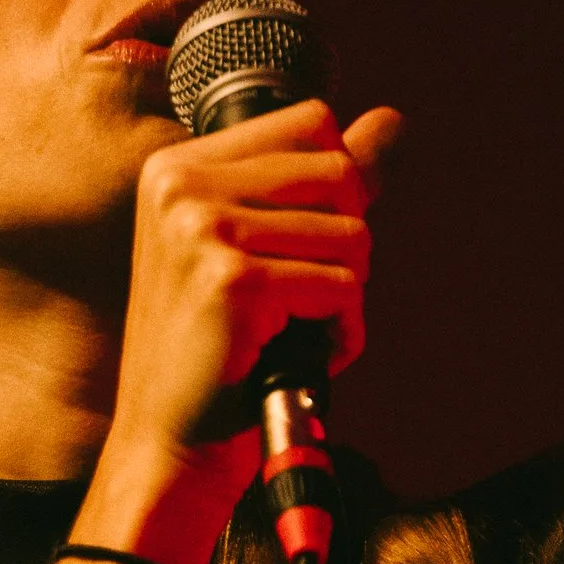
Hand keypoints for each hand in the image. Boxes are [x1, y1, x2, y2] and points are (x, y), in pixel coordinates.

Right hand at [65, 98, 403, 563]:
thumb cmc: (220, 349)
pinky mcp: (232, 280)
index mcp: (178, 166)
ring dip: (345, 296)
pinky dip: (340, 333)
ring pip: (353, 233)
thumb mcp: (258, 244)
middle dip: (344, 244)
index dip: (335, 186)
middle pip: (341, 172)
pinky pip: (344, 287)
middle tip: (295, 295)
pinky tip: (296, 355)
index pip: (312, 121)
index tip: (298, 242)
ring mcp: (201, 228)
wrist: (172, 443)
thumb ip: (323, 181)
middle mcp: (181, 184)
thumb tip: (392, 121)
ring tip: (293, 329)